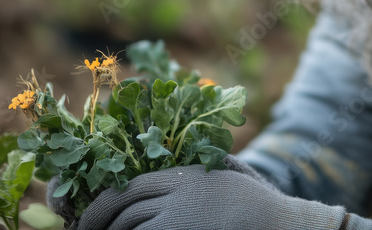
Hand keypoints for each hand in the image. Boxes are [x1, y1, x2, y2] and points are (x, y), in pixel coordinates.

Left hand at [47, 156, 371, 229]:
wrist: (282, 226)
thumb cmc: (260, 203)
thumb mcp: (231, 171)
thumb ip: (205, 161)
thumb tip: (186, 149)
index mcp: (185, 176)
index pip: (130, 186)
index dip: (101, 202)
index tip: (88, 216)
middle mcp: (177, 195)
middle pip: (123, 209)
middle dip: (98, 222)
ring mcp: (178, 220)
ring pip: (129, 228)